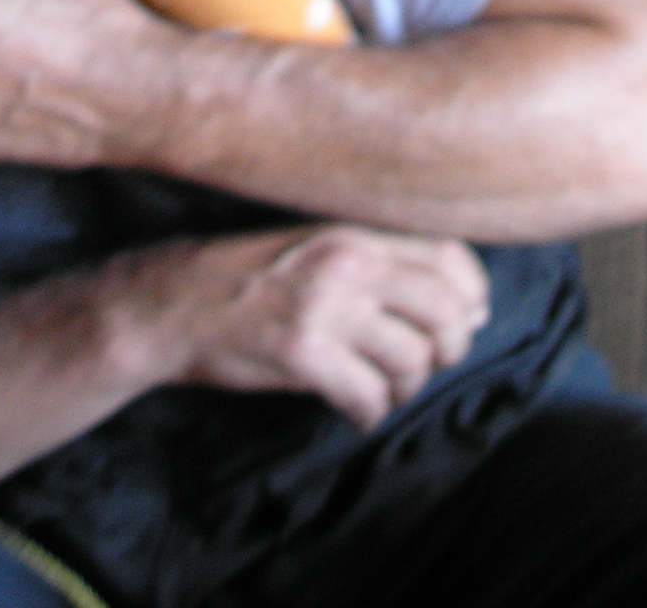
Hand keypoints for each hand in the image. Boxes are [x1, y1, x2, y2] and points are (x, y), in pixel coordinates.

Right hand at [125, 224, 490, 428]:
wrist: (174, 302)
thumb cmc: (252, 276)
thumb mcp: (318, 247)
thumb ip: (383, 265)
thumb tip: (467, 306)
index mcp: (355, 234)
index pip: (450, 257)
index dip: (472, 296)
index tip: (463, 320)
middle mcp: (348, 265)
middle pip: (445, 312)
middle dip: (449, 348)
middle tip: (426, 364)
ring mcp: (324, 310)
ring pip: (411, 360)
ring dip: (406, 388)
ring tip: (384, 390)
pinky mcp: (300, 354)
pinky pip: (367, 395)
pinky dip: (371, 412)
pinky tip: (358, 411)